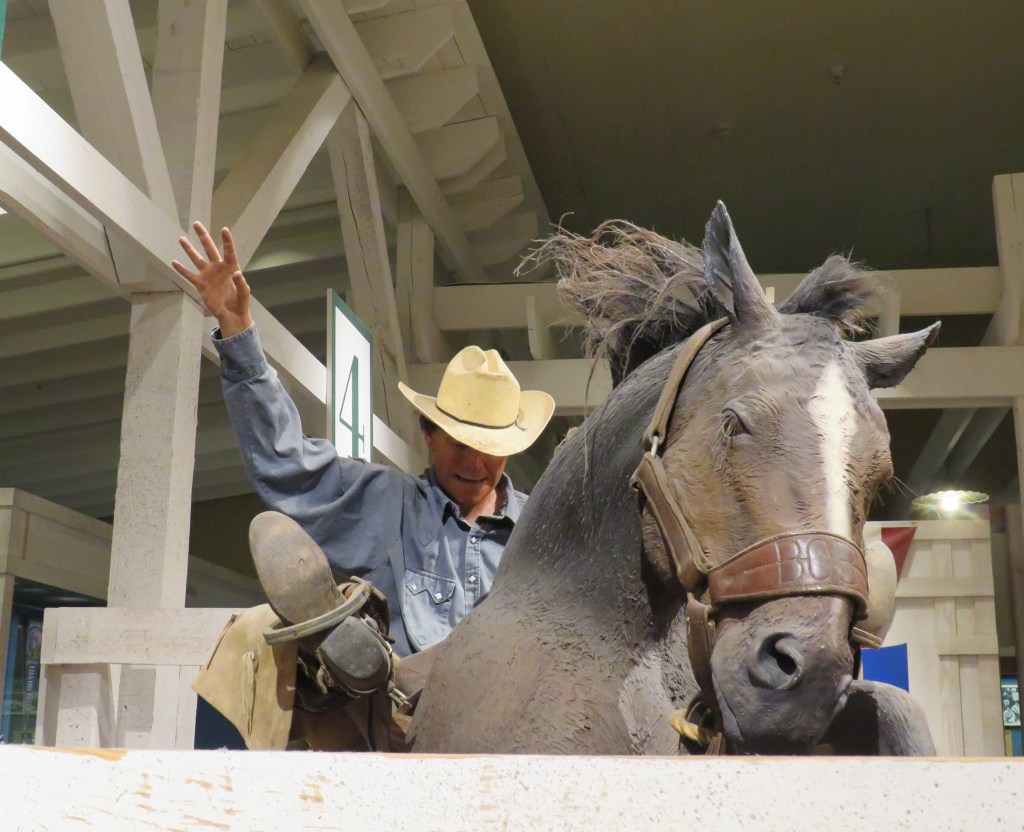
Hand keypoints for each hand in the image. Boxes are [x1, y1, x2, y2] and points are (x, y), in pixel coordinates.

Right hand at [172, 222, 253, 337]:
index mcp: (231, 268)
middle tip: (196, 224)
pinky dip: (182, 270)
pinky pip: (189, 275)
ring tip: (181, 238)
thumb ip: (241, 283)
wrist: (231, 314)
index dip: (227, 241)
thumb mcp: (244, 293)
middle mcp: (218, 268)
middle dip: (203, 236)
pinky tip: (174, 262)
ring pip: (197, 259)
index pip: (229, 252)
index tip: (224, 229)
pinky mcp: (201, 284)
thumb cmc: (241, 302)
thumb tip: (237, 273)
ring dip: (189, 249)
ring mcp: (208, 275)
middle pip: (209, 249)